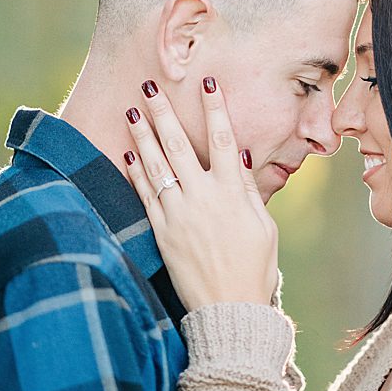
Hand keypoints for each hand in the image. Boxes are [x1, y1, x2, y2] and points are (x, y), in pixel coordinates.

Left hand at [119, 79, 277, 310]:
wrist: (229, 307)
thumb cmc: (255, 267)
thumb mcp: (263, 225)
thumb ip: (250, 190)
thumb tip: (243, 157)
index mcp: (233, 193)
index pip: (224, 139)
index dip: (215, 108)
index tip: (207, 83)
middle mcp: (203, 198)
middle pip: (180, 145)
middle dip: (164, 113)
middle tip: (150, 87)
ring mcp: (178, 214)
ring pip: (156, 166)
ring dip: (142, 136)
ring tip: (132, 112)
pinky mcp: (162, 232)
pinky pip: (145, 196)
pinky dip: (135, 174)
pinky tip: (128, 154)